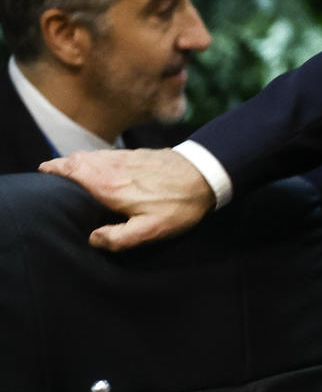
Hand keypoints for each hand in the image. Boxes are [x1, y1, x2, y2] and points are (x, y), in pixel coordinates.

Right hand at [40, 148, 213, 249]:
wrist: (208, 174)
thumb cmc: (179, 204)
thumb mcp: (151, 230)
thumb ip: (118, 237)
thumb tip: (93, 238)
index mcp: (110, 185)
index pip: (71, 170)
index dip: (54, 171)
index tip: (43, 178)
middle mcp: (114, 166)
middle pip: (77, 160)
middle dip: (61, 167)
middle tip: (52, 180)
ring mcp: (127, 157)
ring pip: (92, 155)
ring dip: (77, 163)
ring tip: (69, 177)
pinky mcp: (139, 154)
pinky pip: (108, 154)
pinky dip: (95, 159)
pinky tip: (98, 171)